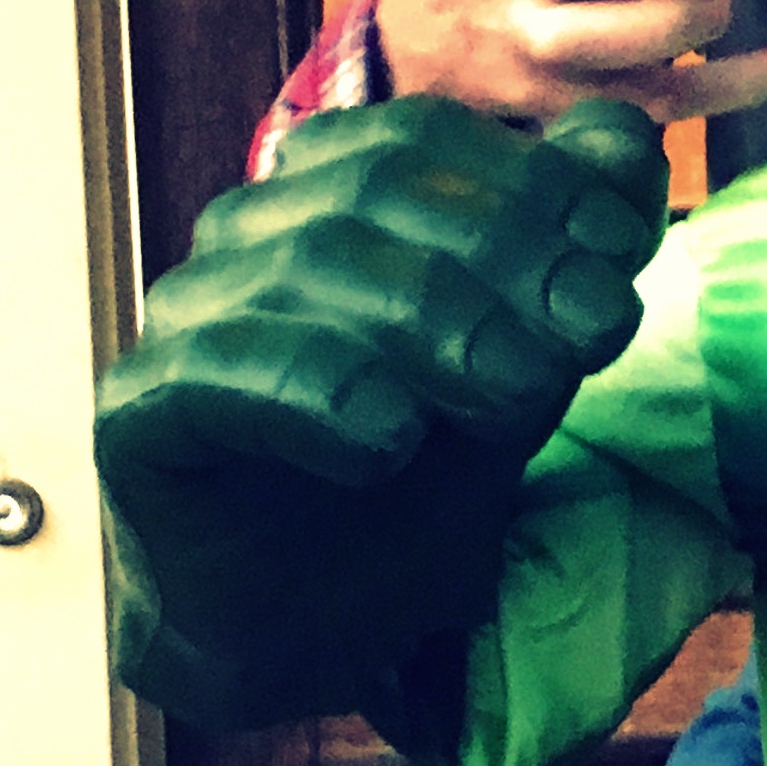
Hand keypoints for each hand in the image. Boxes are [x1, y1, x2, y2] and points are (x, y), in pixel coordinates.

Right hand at [95, 99, 663, 729]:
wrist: (312, 629)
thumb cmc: (413, 483)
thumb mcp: (525, 367)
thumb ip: (570, 259)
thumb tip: (624, 142)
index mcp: (334, 196)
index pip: (426, 136)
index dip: (536, 182)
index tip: (623, 259)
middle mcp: (251, 232)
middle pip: (373, 187)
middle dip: (505, 253)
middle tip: (589, 338)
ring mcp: (187, 313)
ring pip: (307, 265)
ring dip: (435, 322)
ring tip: (515, 399)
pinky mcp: (142, 407)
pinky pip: (221, 367)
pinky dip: (320, 393)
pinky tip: (389, 443)